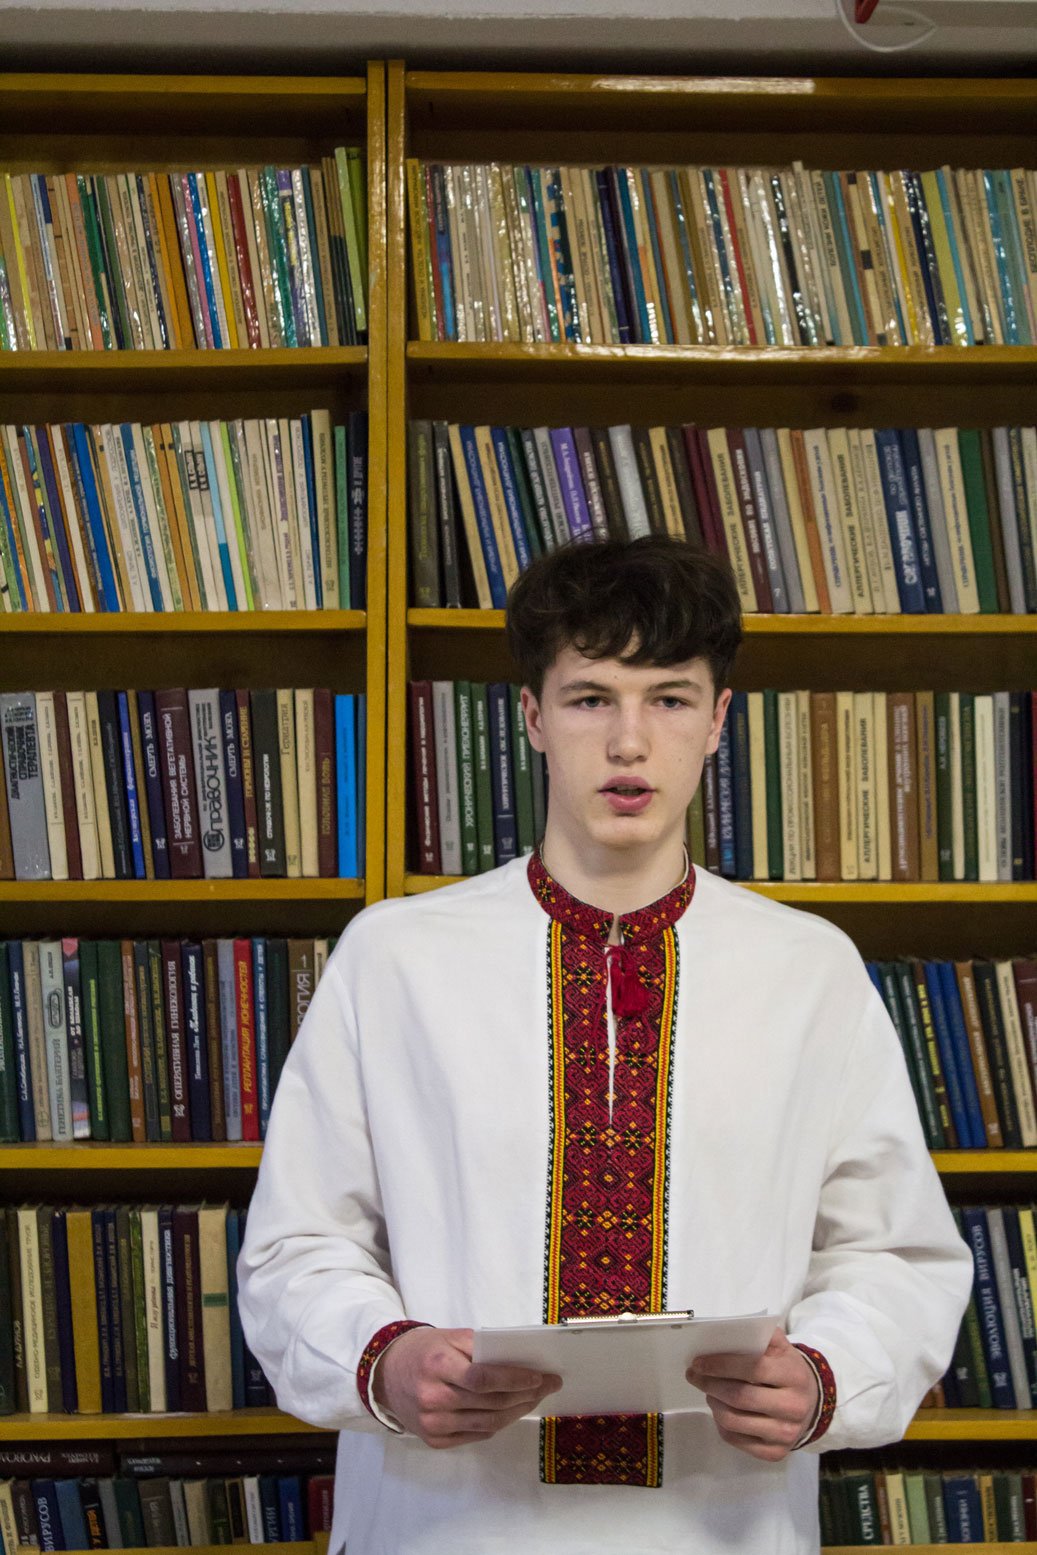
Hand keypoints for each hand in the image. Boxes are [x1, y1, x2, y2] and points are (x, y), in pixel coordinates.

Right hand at [373, 1326, 560, 1448]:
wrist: (386, 1375)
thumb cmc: (425, 1351)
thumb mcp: (449, 1337)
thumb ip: (480, 1348)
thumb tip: (520, 1361)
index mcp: (437, 1366)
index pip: (482, 1378)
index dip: (514, 1380)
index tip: (539, 1376)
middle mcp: (433, 1398)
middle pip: (489, 1403)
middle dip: (525, 1395)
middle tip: (548, 1385)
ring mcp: (432, 1424)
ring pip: (487, 1423)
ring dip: (516, 1412)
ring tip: (534, 1399)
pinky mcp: (433, 1440)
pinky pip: (474, 1435)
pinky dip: (496, 1424)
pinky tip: (510, 1412)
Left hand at [686, 1328, 818, 1461]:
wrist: (811, 1404)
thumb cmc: (787, 1370)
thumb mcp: (781, 1348)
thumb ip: (760, 1335)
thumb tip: (726, 1330)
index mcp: (794, 1376)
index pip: (753, 1369)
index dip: (721, 1365)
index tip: (698, 1362)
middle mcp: (793, 1408)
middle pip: (740, 1398)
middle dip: (710, 1384)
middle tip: (694, 1375)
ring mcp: (785, 1434)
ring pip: (734, 1421)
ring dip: (713, 1403)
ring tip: (708, 1392)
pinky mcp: (775, 1453)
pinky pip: (736, 1439)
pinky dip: (720, 1424)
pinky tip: (720, 1410)